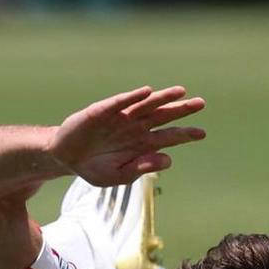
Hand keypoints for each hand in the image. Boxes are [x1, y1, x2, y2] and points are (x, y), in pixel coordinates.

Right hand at [47, 86, 204, 186]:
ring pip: (145, 105)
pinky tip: (146, 92)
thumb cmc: (94, 168)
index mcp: (142, 144)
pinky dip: (132, 97)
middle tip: (201, 103)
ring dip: (162, 98)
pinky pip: (120, 103)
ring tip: (180, 92)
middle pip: (162, 116)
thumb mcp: (118, 176)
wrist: (66, 159)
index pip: (168, 136)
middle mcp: (135, 127)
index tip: (202, 133)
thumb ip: (142, 169)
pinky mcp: (102, 112)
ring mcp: (120, 117)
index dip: (185, 134)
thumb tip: (168, 160)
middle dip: (181, 110)